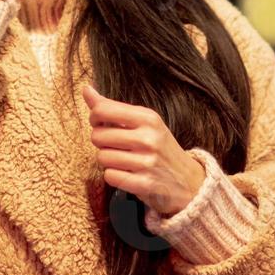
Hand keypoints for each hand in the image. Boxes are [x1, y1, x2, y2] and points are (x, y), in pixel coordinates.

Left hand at [82, 84, 206, 217]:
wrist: (189, 179)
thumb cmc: (159, 147)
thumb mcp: (143, 122)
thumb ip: (112, 107)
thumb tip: (86, 89)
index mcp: (148, 118)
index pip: (103, 110)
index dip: (94, 118)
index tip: (101, 123)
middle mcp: (148, 138)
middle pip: (98, 136)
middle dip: (102, 142)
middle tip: (116, 145)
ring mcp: (147, 162)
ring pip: (102, 158)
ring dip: (108, 161)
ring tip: (123, 160)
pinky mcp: (144, 184)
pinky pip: (110, 176)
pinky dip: (114, 176)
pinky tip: (127, 173)